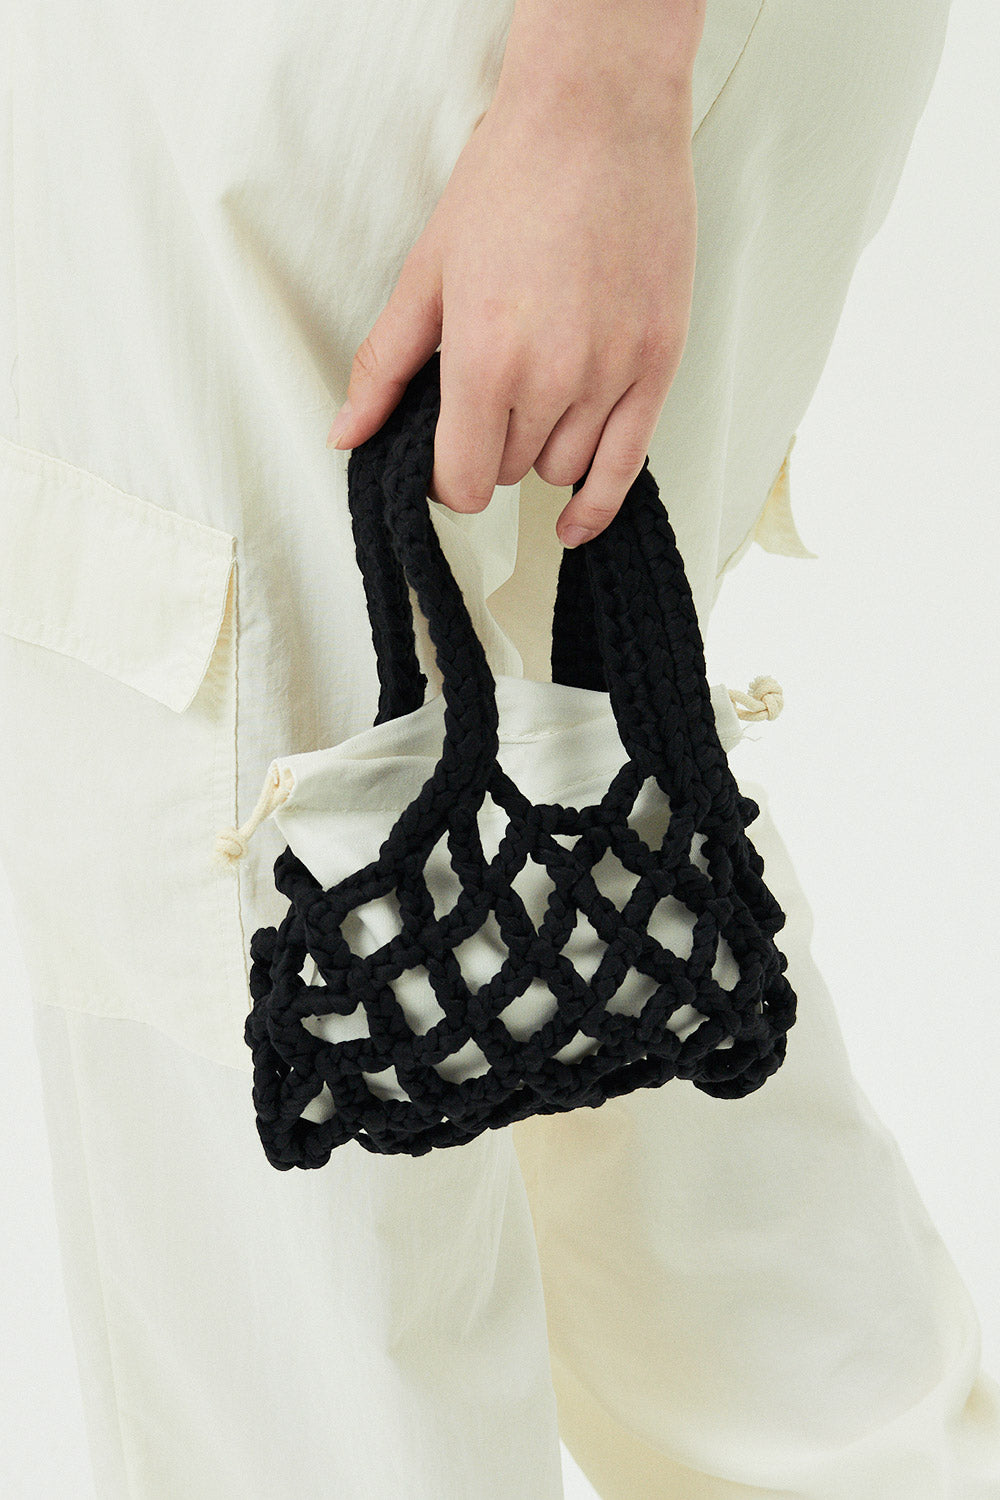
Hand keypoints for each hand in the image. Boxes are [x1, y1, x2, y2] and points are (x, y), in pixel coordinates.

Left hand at [327, 81, 697, 547]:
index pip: (462, 480)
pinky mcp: (658, 363)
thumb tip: (347, 434)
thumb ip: (386, 365)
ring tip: (535, 397)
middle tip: (492, 396)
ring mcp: (612, 375)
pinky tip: (575, 520)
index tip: (445, 460)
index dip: (446, 479)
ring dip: (541, 450)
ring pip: (562, 468)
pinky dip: (597, 503)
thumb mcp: (428, 272)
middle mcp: (553, 380)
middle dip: (492, 447)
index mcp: (486, 361)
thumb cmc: (514, 177)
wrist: (599, 115)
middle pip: (511, 472)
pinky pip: (626, 465)